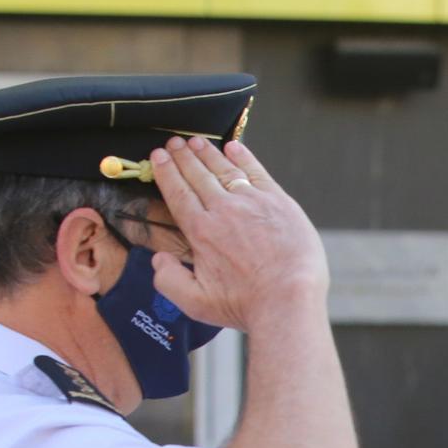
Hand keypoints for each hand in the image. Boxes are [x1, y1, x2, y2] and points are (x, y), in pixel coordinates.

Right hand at [146, 135, 328, 333]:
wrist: (289, 300)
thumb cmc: (244, 306)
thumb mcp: (195, 302)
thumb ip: (168, 280)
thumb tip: (158, 259)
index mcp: (201, 231)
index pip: (178, 193)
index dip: (166, 172)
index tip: (158, 156)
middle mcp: (223, 210)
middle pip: (198, 175)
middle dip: (183, 156)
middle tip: (173, 142)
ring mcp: (252, 203)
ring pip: (224, 170)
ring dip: (208, 153)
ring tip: (196, 141)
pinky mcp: (279, 202)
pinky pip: (256, 172)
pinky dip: (243, 157)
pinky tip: (233, 148)